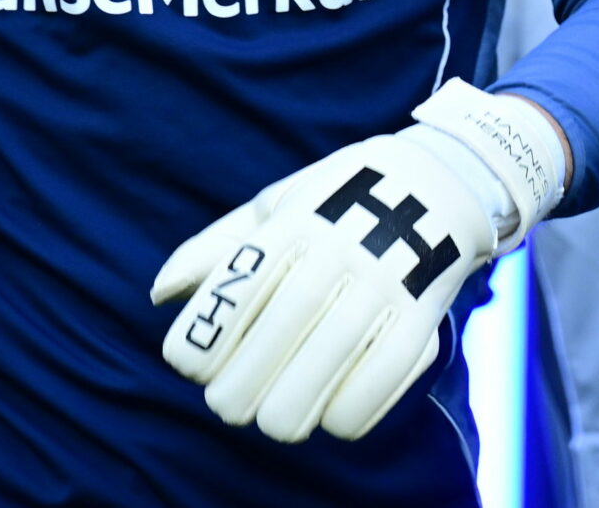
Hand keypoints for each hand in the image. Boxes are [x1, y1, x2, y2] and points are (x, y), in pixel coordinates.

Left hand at [152, 81, 563, 442]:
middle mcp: (340, 248)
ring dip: (288, 411)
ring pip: (330, 361)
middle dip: (239, 388)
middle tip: (229, 405)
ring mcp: (387, 279)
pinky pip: (385, 376)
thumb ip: (216, 248)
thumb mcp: (277, 204)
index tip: (193, 366)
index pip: (236, 289)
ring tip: (274, 419)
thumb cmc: (338, 199)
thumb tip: (159, 294)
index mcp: (296, 221)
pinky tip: (330, 416)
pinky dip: (350, 412)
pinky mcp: (424, 313)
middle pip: (279, 332)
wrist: (439, 179)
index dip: (204, 340)